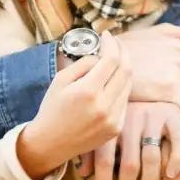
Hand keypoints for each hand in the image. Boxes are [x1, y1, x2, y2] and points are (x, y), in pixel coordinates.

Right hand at [17, 32, 130, 179]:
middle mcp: (105, 106)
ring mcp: (113, 119)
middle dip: (123, 52)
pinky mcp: (116, 128)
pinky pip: (124, 100)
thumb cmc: (52, 108)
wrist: (50, 143)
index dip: (112, 43)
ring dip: (123, 69)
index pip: (112, 59)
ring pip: (128, 85)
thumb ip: (83, 64)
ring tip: (113, 60)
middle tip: (115, 43)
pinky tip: (111, 82)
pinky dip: (120, 86)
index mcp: (88, 91)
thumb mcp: (60, 80)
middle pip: (126, 70)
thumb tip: (101, 56)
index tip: (106, 35)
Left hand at [91, 101, 179, 179]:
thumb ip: (94, 149)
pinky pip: (177, 142)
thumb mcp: (105, 128)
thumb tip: (83, 173)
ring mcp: (153, 116)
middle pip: (129, 164)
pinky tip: (170, 175)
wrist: (149, 87)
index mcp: (112, 122)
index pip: (105, 159)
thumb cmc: (124, 118)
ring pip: (152, 158)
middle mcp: (132, 118)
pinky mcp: (173, 116)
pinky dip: (175, 160)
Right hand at [123, 23, 179, 107]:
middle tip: (157, 92)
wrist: (103, 65)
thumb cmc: (121, 51)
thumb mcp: (145, 35)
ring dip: (174, 101)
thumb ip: (171, 32)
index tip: (161, 84)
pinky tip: (154, 105)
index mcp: (177, 45)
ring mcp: (176, 72)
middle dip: (179, 90)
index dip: (179, 80)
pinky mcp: (170, 89)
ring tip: (153, 99)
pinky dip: (170, 110)